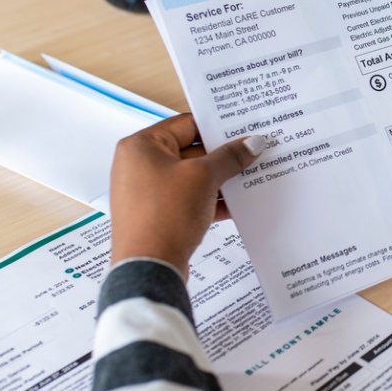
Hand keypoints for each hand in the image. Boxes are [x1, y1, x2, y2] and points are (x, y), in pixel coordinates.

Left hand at [109, 114, 267, 277]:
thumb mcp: (204, 177)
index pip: (186, 124)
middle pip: (190, 151)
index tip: (244, 130)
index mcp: (141, 146)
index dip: (217, 127)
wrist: (149, 267)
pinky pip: (189, 198)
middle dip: (223, 156)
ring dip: (220, 179)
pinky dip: (211, 199)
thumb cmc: (164, 216)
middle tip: (252, 153)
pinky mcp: (158, 214)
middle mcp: (139, 165)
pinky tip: (237, 203)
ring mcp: (147, 191)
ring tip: (251, 176)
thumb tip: (251, 144)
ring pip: (191, 177)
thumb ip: (230, 157)